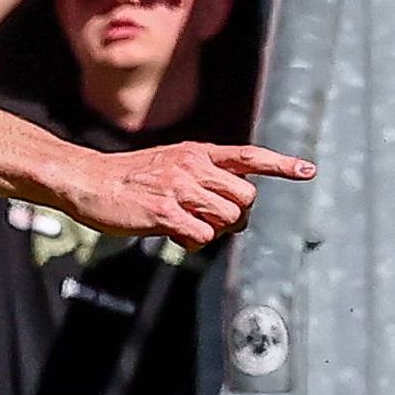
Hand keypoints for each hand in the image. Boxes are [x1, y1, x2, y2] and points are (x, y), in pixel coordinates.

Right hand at [49, 142, 308, 246]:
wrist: (87, 181)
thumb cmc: (126, 179)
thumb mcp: (167, 164)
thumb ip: (200, 177)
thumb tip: (229, 210)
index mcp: (197, 153)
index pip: (249, 156)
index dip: (281, 164)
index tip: (308, 171)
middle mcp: (193, 167)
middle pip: (245, 196)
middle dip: (236, 214)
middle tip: (212, 220)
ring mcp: (179, 189)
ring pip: (228, 217)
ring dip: (214, 229)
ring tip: (188, 227)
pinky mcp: (164, 212)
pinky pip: (202, 235)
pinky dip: (194, 241)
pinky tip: (175, 236)